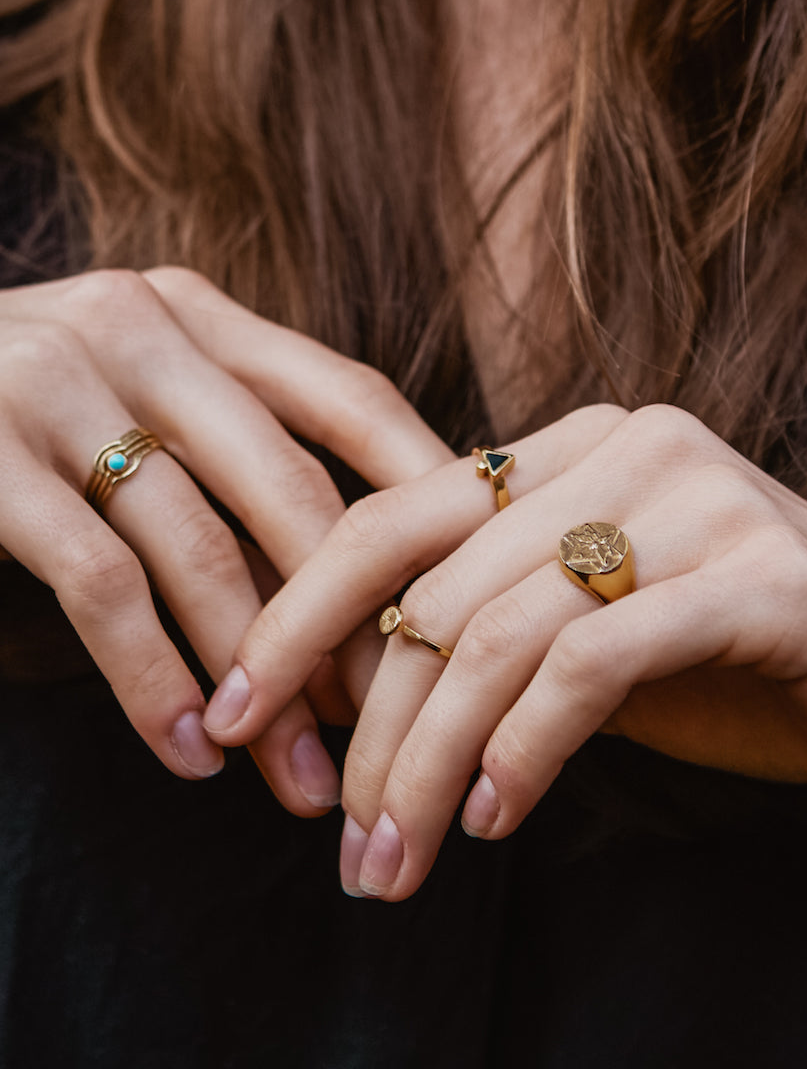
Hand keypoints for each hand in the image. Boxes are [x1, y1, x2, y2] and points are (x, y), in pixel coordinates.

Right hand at [0, 267, 451, 812]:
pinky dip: (150, 677)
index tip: (476, 581)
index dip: (426, 488)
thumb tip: (366, 574)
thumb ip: (233, 448)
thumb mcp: (140, 397)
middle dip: (353, 619)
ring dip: (260, 677)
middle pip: (292, 488)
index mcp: (198, 316)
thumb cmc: (23, 415)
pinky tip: (188, 749)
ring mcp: (54, 380)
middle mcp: (138, 327)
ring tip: (296, 775)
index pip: (347, 397)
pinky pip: (99, 584)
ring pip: (199, 549)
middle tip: (397, 719)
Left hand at [212, 404, 806, 897]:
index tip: (238, 712)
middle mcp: (636, 442)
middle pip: (437, 580)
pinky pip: (595, 661)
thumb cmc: (767, 676)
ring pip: (501, 628)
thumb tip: (357, 680)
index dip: (301, 613)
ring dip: (430, 762)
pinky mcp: (767, 575)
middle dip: (366, 724)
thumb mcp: (607, 639)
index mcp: (585, 443)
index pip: (397, 512)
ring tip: (396, 860)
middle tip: (341, 841)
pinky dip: (526, 749)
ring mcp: (705, 496)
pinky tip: (498, 819)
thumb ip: (504, 629)